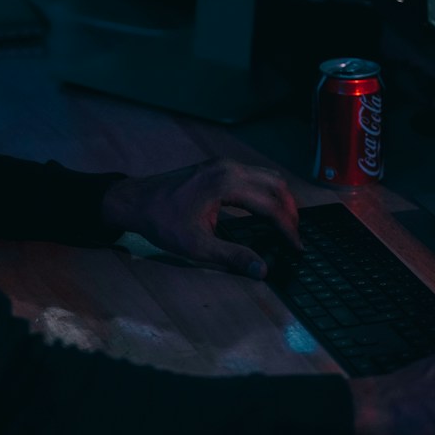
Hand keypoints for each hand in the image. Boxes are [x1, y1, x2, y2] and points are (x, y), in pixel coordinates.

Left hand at [100, 158, 299, 277]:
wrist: (136, 201)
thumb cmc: (163, 222)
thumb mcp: (197, 246)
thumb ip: (233, 257)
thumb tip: (262, 270)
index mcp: (226, 184)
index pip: (270, 206)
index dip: (288, 229)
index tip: (298, 247)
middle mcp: (229, 167)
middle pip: (276, 185)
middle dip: (290, 211)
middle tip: (296, 236)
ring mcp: (223, 164)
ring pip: (267, 176)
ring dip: (280, 199)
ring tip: (286, 225)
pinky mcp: (218, 166)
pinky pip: (254, 174)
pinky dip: (267, 191)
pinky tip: (266, 209)